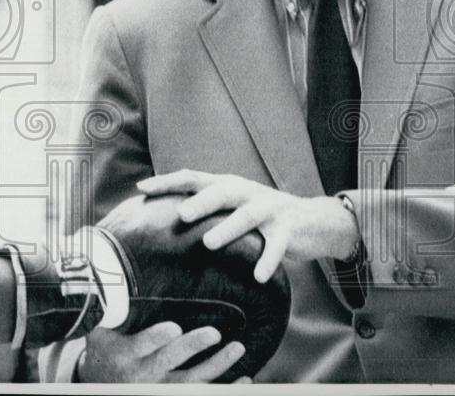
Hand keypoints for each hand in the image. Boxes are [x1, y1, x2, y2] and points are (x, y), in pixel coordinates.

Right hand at [78, 322, 248, 382]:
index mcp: (124, 354)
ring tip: (238, 348)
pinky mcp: (172, 395)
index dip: (157, 338)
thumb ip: (108, 309)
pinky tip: (246, 379)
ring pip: (191, 381)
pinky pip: (201, 394)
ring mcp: (159, 388)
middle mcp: (141, 374)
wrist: (101, 383)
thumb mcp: (99, 330)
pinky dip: (226, 388)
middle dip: (192, 347)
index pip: (142, 345)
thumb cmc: (103, 347)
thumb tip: (109, 271)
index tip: (174, 328)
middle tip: (215, 333)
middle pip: (170, 361)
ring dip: (217, 365)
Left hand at [138, 170, 358, 282]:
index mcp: (226, 185)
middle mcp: (245, 191)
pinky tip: (258, 276)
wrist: (312, 220)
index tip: (142, 189)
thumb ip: (203, 209)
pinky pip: (277, 245)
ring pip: (247, 216)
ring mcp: (268, 208)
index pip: (192, 178)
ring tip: (209, 243)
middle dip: (200, 202)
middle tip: (180, 214)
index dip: (167, 182)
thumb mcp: (231, 206)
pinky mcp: (288, 228)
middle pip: (220, 192)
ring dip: (228, 229)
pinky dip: (268, 260)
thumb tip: (159, 220)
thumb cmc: (259, 216)